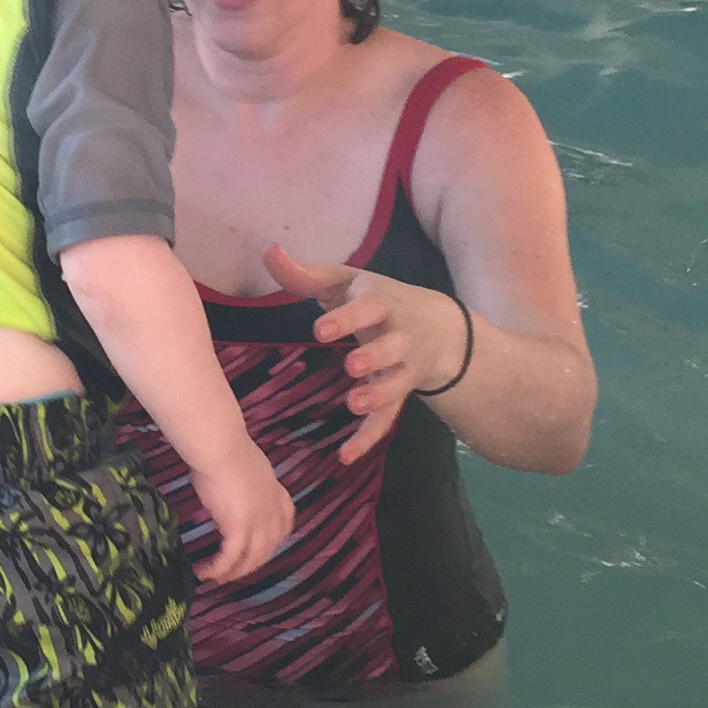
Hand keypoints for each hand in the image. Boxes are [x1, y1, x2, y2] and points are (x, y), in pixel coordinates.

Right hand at [187, 440, 293, 584]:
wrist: (221, 448)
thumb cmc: (224, 449)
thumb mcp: (244, 465)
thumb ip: (244, 481)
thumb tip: (231, 484)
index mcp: (274, 491)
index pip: (285, 520)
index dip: (276, 537)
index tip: (263, 544)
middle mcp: (271, 511)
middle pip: (268, 546)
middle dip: (252, 562)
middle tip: (235, 570)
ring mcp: (258, 522)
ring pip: (251, 558)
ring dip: (234, 572)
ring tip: (218, 578)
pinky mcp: (239, 529)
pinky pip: (230, 557)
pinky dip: (218, 568)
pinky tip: (205, 572)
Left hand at [262, 242, 461, 462]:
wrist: (440, 328)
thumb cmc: (378, 300)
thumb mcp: (346, 282)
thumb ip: (306, 273)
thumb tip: (267, 250)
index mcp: (383, 303)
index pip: (371, 307)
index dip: (348, 318)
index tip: (320, 329)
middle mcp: (400, 336)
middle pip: (393, 347)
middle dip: (375, 356)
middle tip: (352, 365)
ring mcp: (403, 368)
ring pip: (397, 385)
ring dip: (378, 396)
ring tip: (353, 404)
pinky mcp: (400, 395)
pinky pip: (389, 419)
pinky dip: (369, 438)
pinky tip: (346, 456)